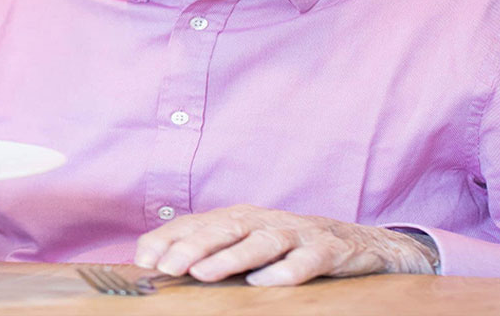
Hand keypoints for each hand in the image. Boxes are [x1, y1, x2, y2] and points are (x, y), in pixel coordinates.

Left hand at [135, 204, 438, 285]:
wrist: (355, 242)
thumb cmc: (287, 246)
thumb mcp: (246, 243)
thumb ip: (210, 251)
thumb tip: (160, 266)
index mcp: (239, 217)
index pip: (196, 223)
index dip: (168, 239)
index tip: (144, 259)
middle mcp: (264, 220)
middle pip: (225, 229)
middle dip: (193, 247)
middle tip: (169, 267)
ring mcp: (297, 234)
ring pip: (261, 243)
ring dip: (231, 257)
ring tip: (204, 273)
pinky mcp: (327, 250)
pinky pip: (305, 261)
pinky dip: (284, 271)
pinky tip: (263, 281)